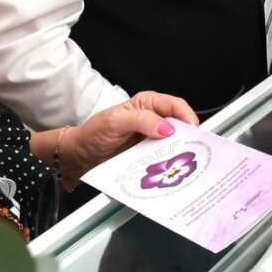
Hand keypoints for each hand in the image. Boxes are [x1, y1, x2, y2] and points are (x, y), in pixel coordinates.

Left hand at [59, 91, 199, 186]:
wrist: (81, 156)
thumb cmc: (93, 133)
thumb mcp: (115, 122)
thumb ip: (141, 120)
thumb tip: (166, 127)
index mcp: (148, 103)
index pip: (175, 106)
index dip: (186, 117)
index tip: (190, 131)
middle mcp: (154, 119)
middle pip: (180, 124)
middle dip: (187, 136)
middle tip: (190, 149)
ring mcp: (153, 137)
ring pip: (175, 142)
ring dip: (178, 151)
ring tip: (180, 160)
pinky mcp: (150, 154)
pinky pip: (165, 157)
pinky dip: (168, 162)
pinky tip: (168, 168)